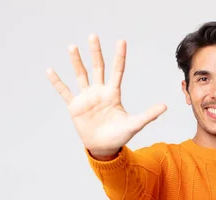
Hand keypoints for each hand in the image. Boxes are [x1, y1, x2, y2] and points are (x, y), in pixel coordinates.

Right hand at [46, 34, 166, 157]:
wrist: (104, 148)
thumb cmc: (120, 136)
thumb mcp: (135, 125)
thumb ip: (148, 115)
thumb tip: (165, 106)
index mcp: (113, 93)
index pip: (117, 71)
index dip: (119, 56)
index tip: (121, 41)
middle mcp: (99, 92)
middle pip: (98, 67)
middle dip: (96, 52)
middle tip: (93, 36)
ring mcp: (86, 98)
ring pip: (81, 75)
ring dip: (76, 61)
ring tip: (72, 47)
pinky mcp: (75, 106)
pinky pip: (65, 91)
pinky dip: (57, 82)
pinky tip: (50, 70)